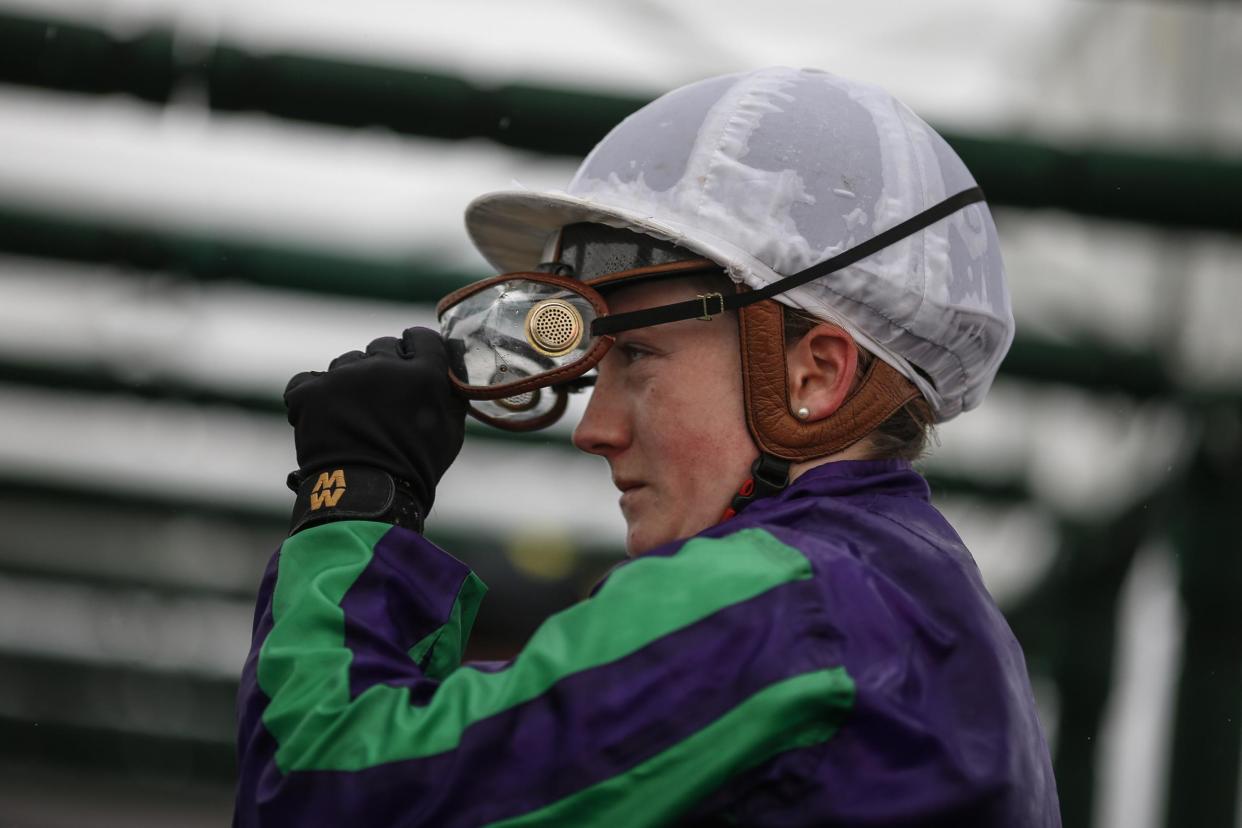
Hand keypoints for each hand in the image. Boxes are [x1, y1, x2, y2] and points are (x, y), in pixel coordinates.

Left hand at [284, 327, 466, 531]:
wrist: (366, 498)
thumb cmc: (416, 468)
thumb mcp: (452, 431)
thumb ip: (449, 392)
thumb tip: (446, 368)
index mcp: (424, 373)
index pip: (420, 336)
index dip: (414, 349)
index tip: (411, 364)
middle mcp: (384, 366)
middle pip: (381, 346)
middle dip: (382, 368)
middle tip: (381, 401)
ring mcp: (344, 377)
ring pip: (346, 363)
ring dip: (350, 383)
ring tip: (353, 418)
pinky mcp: (310, 391)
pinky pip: (308, 381)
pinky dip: (313, 398)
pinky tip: (325, 420)